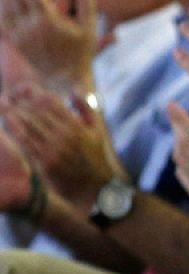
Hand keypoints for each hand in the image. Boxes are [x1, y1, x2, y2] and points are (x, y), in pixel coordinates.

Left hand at [0, 0, 95, 88]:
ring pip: (6, 5)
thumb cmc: (80, 52)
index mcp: (49, 21)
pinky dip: (2, 2)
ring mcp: (20, 34)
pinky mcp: (15, 40)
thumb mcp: (89, 26)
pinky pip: (4, 17)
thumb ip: (86, 0)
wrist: (64, 78)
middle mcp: (31, 27)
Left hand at [1, 81, 120, 209]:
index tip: (26, 89)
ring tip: (3, 105)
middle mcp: (66, 136)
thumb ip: (85, 108)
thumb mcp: (96, 130)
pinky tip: (7, 122)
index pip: (52, 103)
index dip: (36, 94)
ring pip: (29, 125)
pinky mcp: (45, 161)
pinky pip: (26, 142)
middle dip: (22, 102)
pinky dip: (15, 130)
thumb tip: (74, 90)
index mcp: (77, 125)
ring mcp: (55, 149)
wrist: (93, 184)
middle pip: (37, 112)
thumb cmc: (93, 155)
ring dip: (15, 113)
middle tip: (9, 96)